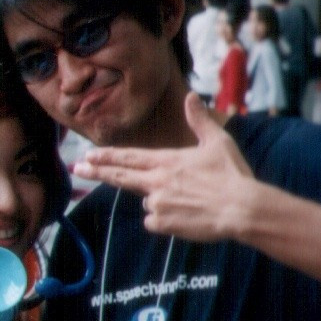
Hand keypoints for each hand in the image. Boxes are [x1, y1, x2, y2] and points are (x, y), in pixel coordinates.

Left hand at [72, 92, 258, 242]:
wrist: (241, 209)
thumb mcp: (217, 141)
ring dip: (161, 201)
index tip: (88, 156)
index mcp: (167, 160)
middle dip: (97, 172)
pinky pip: (155, 222)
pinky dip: (166, 220)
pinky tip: (187, 216)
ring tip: (191, 201)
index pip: (128, 157)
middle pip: (120, 176)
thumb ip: (199, 120)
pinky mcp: (163, 224)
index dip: (106, 156)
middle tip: (79, 169)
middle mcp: (156, 181)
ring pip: (148, 202)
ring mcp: (157, 203)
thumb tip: (192, 97)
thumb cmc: (232, 174)